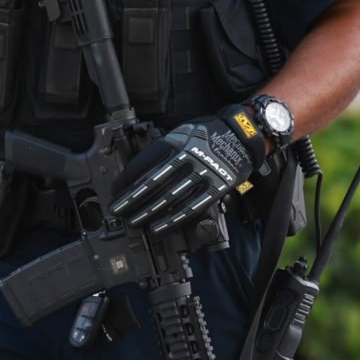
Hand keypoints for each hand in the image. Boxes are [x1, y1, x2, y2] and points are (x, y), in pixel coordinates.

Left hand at [110, 106, 274, 234]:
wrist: (243, 136)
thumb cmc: (208, 135)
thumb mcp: (183, 132)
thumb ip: (164, 149)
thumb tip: (138, 172)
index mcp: (177, 140)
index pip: (146, 162)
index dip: (127, 178)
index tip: (116, 190)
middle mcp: (189, 156)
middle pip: (154, 182)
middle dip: (132, 199)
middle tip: (118, 210)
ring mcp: (203, 173)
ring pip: (170, 197)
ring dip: (149, 212)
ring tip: (134, 221)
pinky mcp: (216, 188)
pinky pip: (192, 207)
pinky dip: (173, 220)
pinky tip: (159, 228)